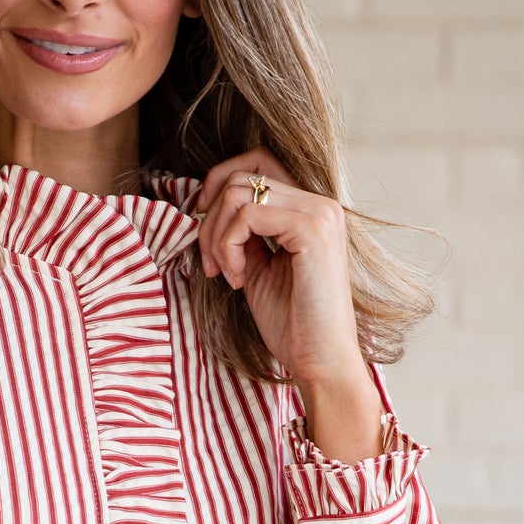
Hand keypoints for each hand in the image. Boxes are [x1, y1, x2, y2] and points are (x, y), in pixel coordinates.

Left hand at [193, 153, 382, 462]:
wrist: (320, 361)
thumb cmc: (292, 323)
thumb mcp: (257, 267)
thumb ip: (242, 233)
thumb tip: (208, 206)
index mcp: (311, 210)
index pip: (258, 161)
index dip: (219, 180)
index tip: (201, 218)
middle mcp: (321, 204)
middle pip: (242, 176)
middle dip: (210, 219)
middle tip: (210, 264)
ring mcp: (320, 214)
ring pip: (239, 193)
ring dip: (216, 235)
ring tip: (225, 273)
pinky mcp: (312, 231)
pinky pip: (247, 216)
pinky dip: (228, 246)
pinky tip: (238, 279)